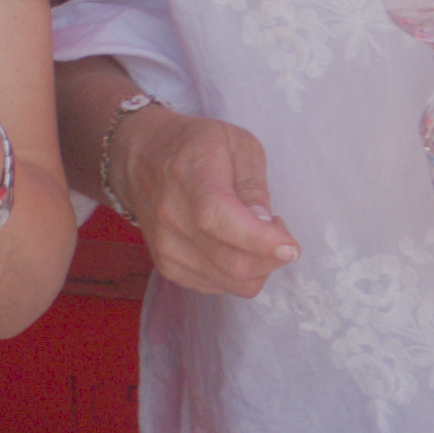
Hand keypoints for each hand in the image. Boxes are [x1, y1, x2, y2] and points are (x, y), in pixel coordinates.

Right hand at [106, 105, 299, 298]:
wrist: (143, 158)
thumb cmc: (197, 145)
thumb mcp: (238, 144)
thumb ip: (254, 185)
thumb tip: (266, 225)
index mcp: (191, 176)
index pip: (219, 218)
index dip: (258, 239)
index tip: (290, 248)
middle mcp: (171, 217)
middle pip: (231, 262)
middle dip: (271, 258)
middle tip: (280, 232)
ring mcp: (165, 247)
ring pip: (230, 282)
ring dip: (258, 266)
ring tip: (256, 234)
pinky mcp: (167, 267)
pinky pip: (217, 287)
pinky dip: (238, 274)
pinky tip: (236, 246)